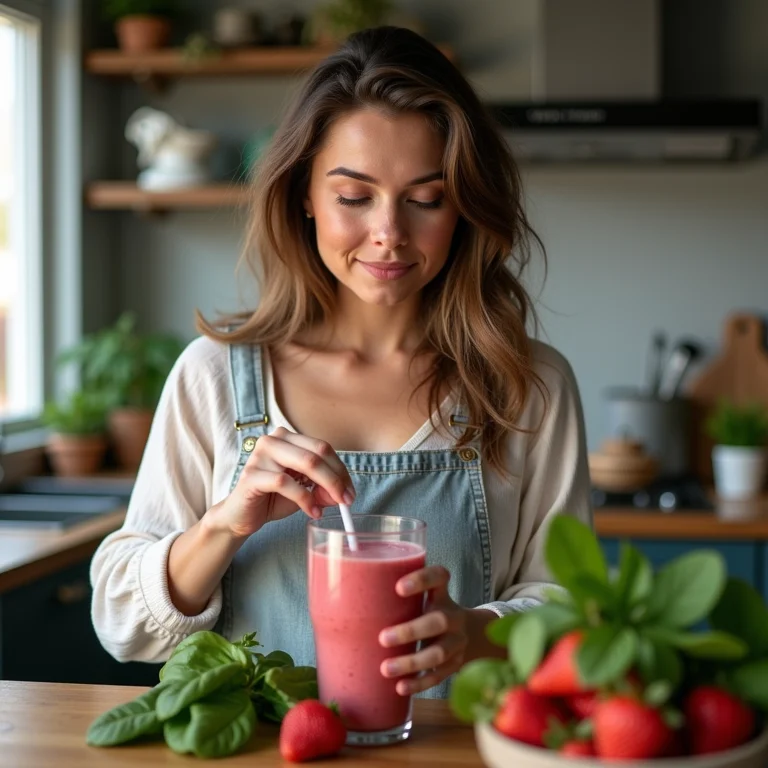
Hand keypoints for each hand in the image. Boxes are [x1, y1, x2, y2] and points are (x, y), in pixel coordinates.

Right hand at [207, 426, 355, 538]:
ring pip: (306, 463)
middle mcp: (274, 439)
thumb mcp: (305, 492)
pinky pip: (285, 483)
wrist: (240, 516)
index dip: (341, 470)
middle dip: (337, 479)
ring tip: (329, 507)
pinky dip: (304, 498)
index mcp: (288, 438)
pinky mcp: (252, 475)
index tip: (351, 492)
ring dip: (324, 488)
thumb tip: (345, 494)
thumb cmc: (272, 498)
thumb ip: (324, 489)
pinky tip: (312, 512)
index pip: (323, 447)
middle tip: (347, 501)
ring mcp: (261, 455)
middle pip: (317, 453)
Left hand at [378, 565, 468, 695]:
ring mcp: (457, 642)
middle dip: (410, 630)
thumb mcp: (421, 601)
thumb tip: (338, 598)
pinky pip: (438, 676)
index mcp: (442, 593)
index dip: (422, 579)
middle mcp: (453, 616)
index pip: (439, 577)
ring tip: (385, 669)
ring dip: (411, 662)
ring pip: (438, 653)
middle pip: (439, 620)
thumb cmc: (428, 613)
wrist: (468, 634)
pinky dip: (418, 683)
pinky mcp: (455, 664)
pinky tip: (400, 687)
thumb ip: (394, 599)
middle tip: (383, 638)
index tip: (398, 587)